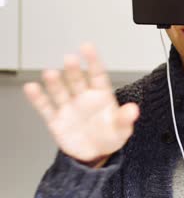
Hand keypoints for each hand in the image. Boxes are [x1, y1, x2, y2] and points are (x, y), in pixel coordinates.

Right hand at [23, 43, 138, 165]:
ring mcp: (68, 107)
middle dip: (73, 70)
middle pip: (77, 80)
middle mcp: (83, 97)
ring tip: (49, 73)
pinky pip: (46, 107)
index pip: (97, 74)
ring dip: (54, 82)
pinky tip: (31, 88)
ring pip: (60, 91)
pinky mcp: (56, 120)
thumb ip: (125, 119)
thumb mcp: (122, 129)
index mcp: (101, 95)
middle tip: (69, 59)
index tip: (87, 47)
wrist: (94, 153)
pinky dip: (38, 98)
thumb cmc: (110, 136)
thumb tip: (134, 110)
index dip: (93, 60)